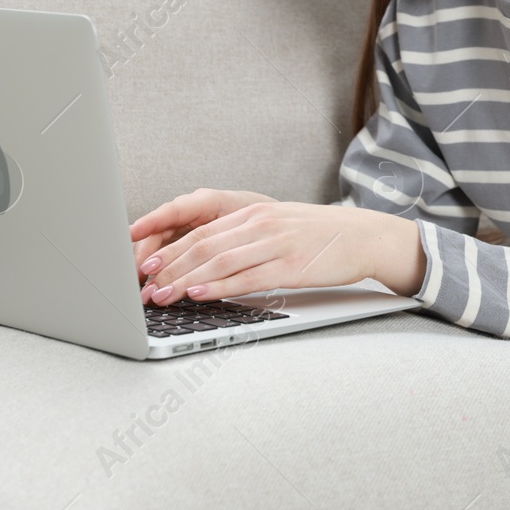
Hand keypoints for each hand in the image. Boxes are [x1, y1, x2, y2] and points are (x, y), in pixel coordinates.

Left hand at [135, 199, 381, 304]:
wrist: (366, 236)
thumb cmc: (321, 237)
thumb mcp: (279, 226)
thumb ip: (245, 238)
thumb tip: (208, 261)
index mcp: (253, 212)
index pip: (200, 231)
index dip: (169, 250)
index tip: (145, 267)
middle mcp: (260, 223)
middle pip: (203, 246)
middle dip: (169, 269)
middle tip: (144, 288)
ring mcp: (276, 243)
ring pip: (219, 262)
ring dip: (185, 281)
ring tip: (163, 297)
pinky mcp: (291, 266)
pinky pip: (248, 277)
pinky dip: (220, 288)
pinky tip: (200, 295)